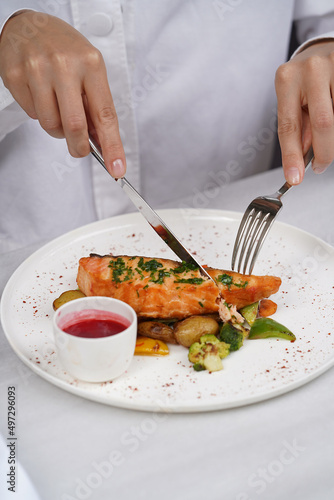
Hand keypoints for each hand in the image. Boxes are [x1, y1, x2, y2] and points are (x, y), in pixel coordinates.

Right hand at [0, 11, 125, 177]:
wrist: (31, 25)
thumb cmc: (66, 51)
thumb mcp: (90, 70)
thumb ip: (96, 104)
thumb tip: (102, 143)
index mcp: (91, 64)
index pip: (105, 115)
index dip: (112, 146)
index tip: (117, 169)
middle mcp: (64, 65)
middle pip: (74, 125)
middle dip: (79, 147)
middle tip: (80, 150)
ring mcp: (37, 69)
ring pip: (50, 124)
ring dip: (57, 128)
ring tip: (58, 109)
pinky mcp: (15, 76)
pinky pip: (31, 115)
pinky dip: (39, 114)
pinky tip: (41, 95)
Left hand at [275, 40, 333, 184]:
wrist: (322, 50)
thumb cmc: (304, 82)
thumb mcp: (293, 103)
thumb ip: (297, 130)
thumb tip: (302, 160)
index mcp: (286, 80)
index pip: (288, 125)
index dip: (292, 155)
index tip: (294, 178)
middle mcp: (310, 69)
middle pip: (323, 122)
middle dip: (324, 151)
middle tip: (320, 166)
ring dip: (331, 137)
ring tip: (325, 136)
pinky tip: (331, 127)